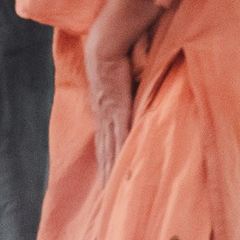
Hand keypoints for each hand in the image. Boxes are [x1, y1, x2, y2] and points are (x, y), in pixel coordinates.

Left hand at [86, 31, 136, 186]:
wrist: (105, 43)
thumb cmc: (116, 54)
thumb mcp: (124, 77)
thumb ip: (131, 89)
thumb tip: (135, 92)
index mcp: (104, 107)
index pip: (105, 139)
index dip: (106, 158)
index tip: (106, 176)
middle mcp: (103, 114)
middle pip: (105, 150)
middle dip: (106, 172)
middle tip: (107, 196)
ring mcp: (110, 113)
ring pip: (111, 148)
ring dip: (112, 169)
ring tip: (112, 191)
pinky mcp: (118, 109)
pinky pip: (121, 136)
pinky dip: (120, 154)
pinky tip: (121, 170)